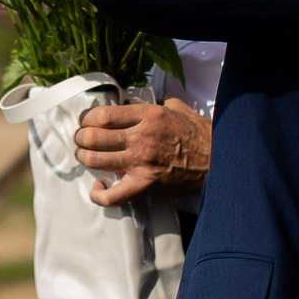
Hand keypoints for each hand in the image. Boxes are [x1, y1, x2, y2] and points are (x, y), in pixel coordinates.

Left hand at [73, 99, 210, 204]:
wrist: (217, 161)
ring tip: (85, 156)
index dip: (87, 119)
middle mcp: (140, 138)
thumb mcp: (177, 108)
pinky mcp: (144, 186)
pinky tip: (99, 186)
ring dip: (84, 158)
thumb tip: (138, 104)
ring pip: (95, 161)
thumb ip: (155, 102)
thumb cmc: (198, 134)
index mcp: (148, 115)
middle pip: (93, 137)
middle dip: (81, 138)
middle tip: (81, 140)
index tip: (86, 122)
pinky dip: (99, 193)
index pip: (102, 115)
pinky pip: (112, 196)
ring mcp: (140, 163)